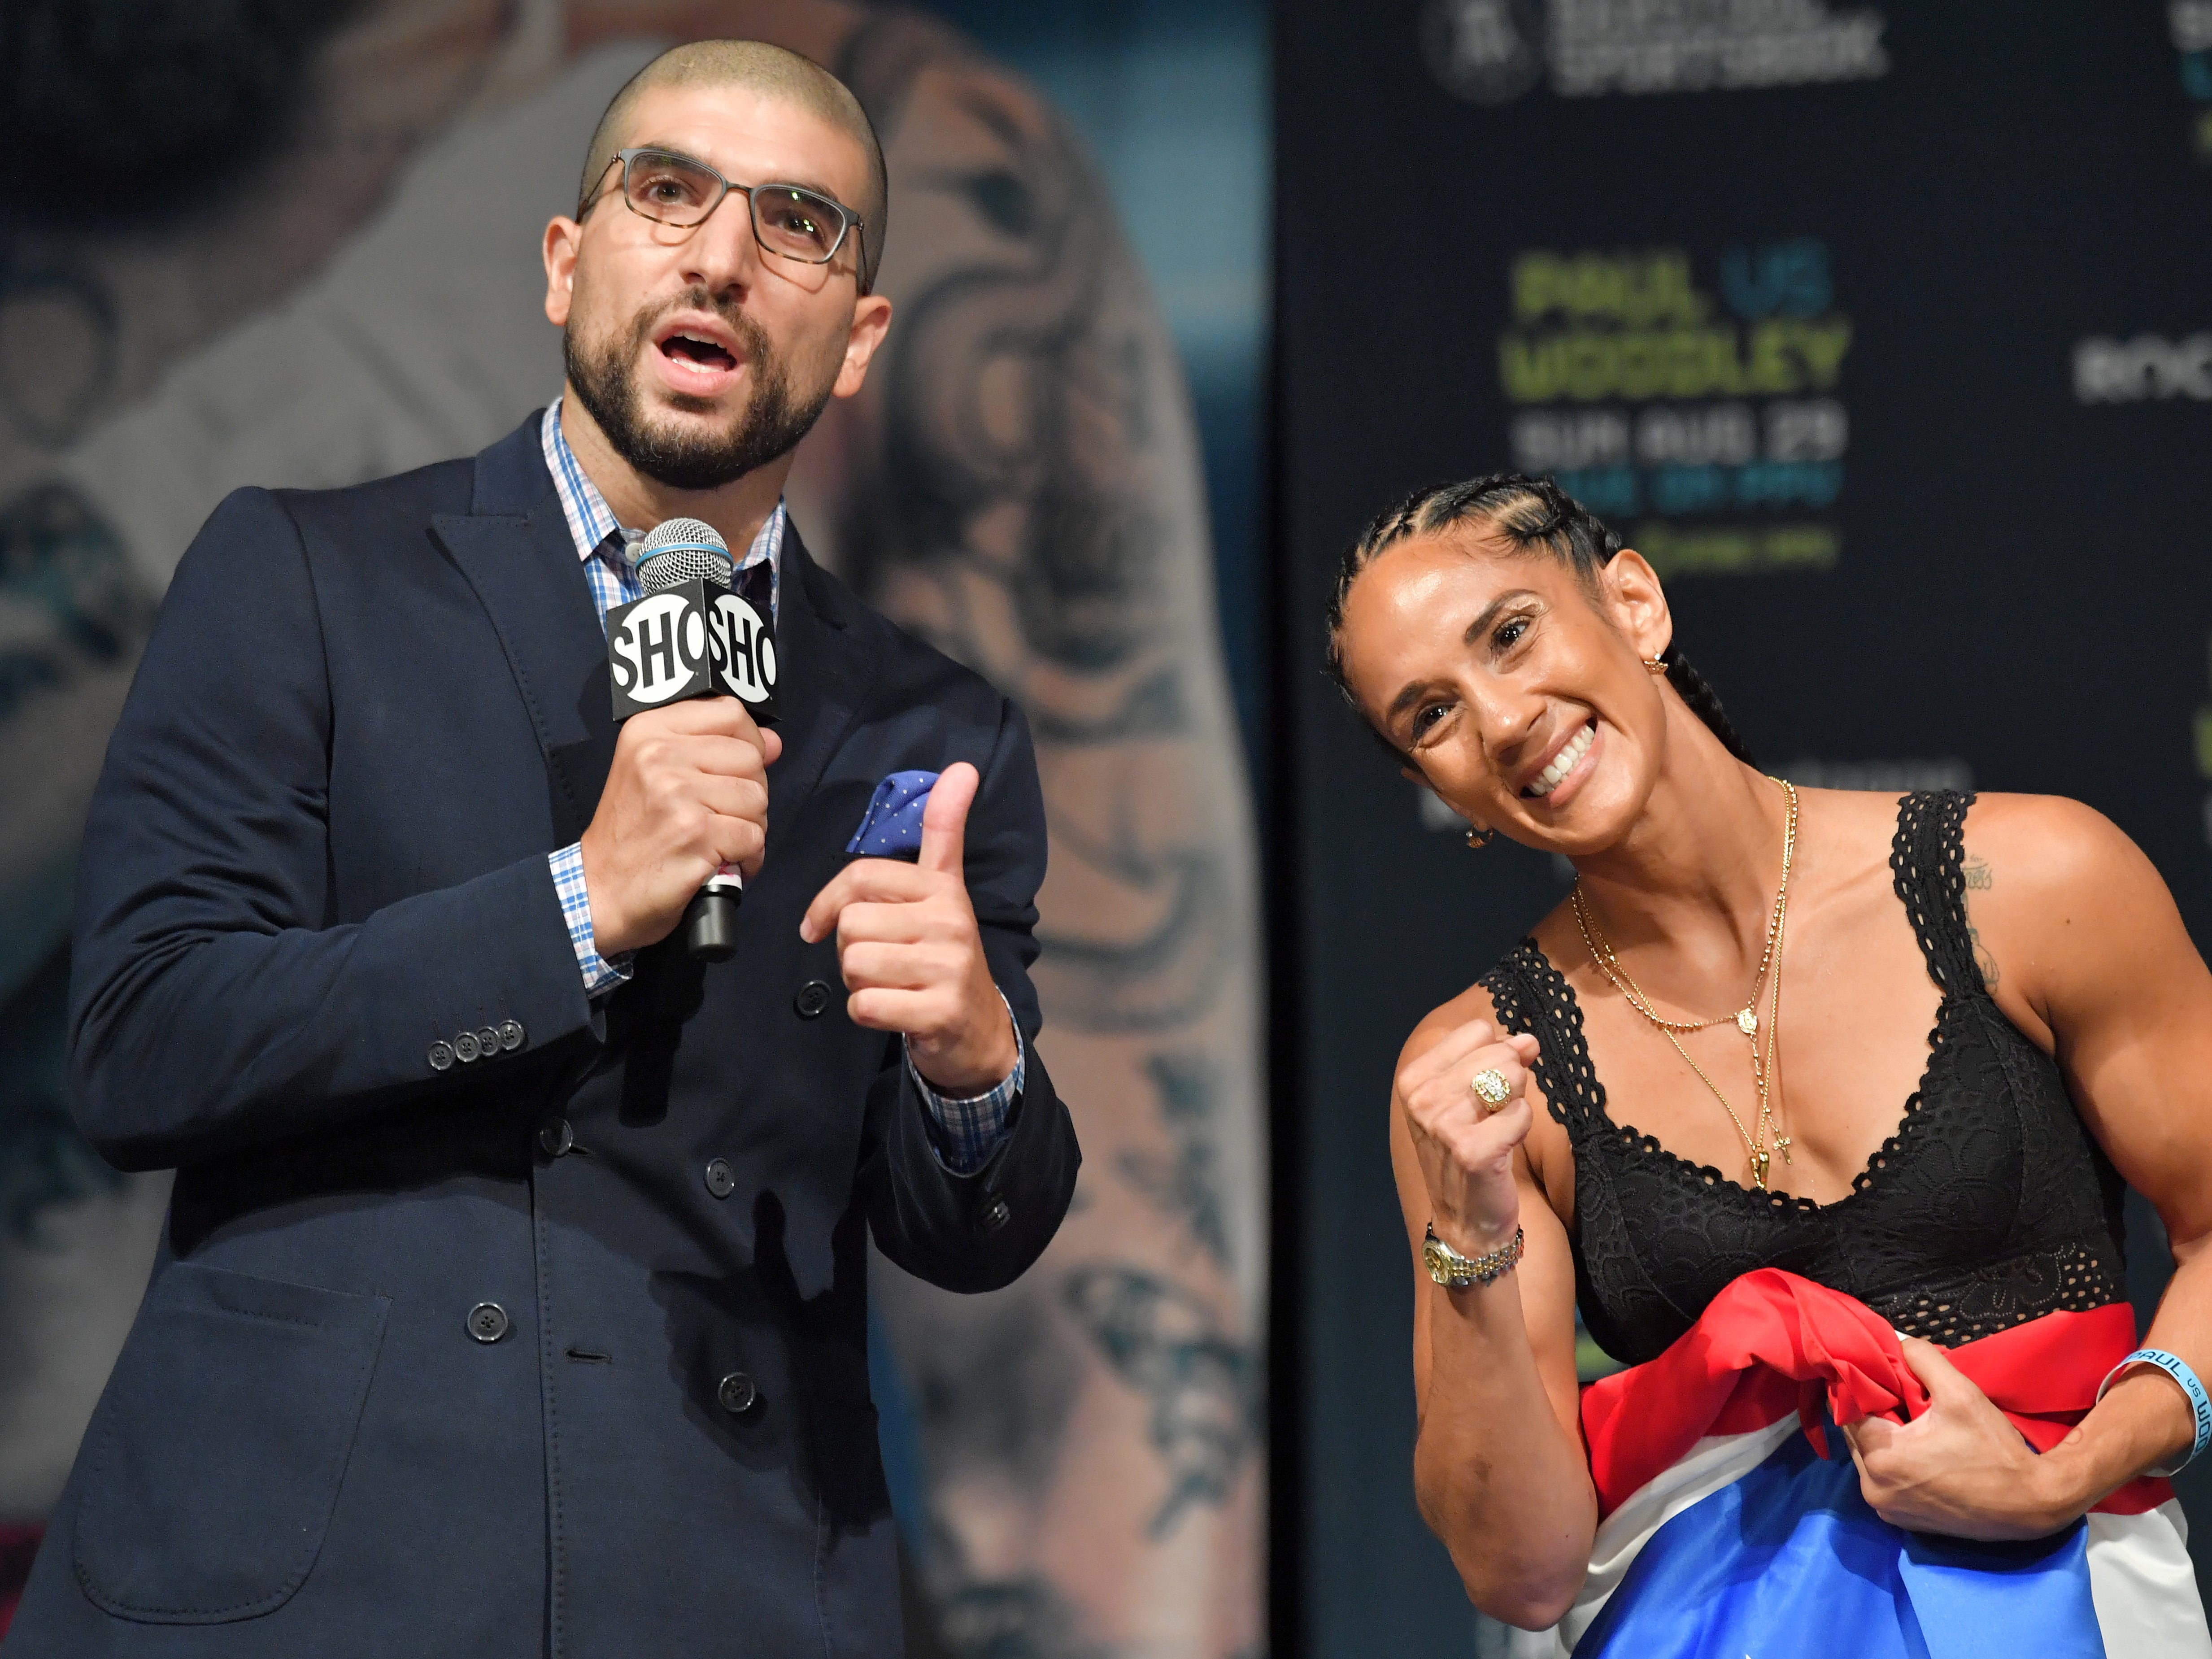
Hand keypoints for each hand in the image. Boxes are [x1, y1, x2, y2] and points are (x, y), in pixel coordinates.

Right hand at [579, 698, 781, 956]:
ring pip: (757, 799)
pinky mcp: (695, 834)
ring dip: (749, 828)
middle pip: (750, 758)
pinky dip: (747, 858)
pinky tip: (721, 863)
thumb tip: (773, 741)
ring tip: (718, 841)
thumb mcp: (657, 774)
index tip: (733, 771)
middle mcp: (660, 755)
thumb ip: (715, 749)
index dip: (748, 743)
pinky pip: (754, 837)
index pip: (730, 712)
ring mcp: (677, 794)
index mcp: (649, 731)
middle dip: (748, 794)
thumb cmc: (633, 835)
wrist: (600, 891)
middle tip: (720, 818)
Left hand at [799, 762, 1017, 1094]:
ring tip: (888, 984)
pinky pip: (865, 1004)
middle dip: (849, 949)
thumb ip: (945, 830)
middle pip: (851, 924)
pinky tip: (892, 1011)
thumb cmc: (940, 954)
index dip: (826, 903)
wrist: (977, 1029)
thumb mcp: (943, 889)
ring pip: (855, 962)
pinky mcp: (940, 1010)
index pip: (862, 877)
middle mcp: (951, 921)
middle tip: (879, 963)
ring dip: (857, 982)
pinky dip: (866, 1014)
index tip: (816, 927)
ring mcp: (949, 967)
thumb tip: (963, 766)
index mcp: (943, 887)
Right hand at [1396, 1019, 1541, 1257]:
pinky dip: (1521, 1129)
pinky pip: (1522, 1114)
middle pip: (1499, 1051)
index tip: (1487, 1085)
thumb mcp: (1467, 1098)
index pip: (1478, 1031)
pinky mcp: (1472, 1150)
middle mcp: (1422, 1098)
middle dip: (1510, 1079)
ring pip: (1512, 1078)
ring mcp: (1444, 1124)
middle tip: (1493, 1114)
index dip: (1495, 1054)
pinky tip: (1502, 1148)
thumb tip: (1528, 1039)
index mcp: (1414, 1078)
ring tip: (1496, 1129)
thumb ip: (1496, 1060)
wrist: (1465, 1218)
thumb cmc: (1466, 1150)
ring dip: (1515, 1104)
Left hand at [1840, 1337, 2072, 1539]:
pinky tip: (1920, 1449)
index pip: (1850, 1411)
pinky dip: (1894, 1462)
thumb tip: (1899, 1343)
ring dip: (1884, 1438)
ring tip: (1914, 1423)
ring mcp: (1886, 1508)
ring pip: (1868, 1457)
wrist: (2031, 1505)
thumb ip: (1923, 1359)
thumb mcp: (1961, 1392)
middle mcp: (1873, 1488)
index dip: (1866, 1390)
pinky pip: (1883, 1479)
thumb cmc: (1995, 1450)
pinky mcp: (1901, 1520)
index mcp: (1881, 1458)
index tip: (1886, 1378)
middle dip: (1875, 1414)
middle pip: (1857, 1435)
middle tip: (1902, 1398)